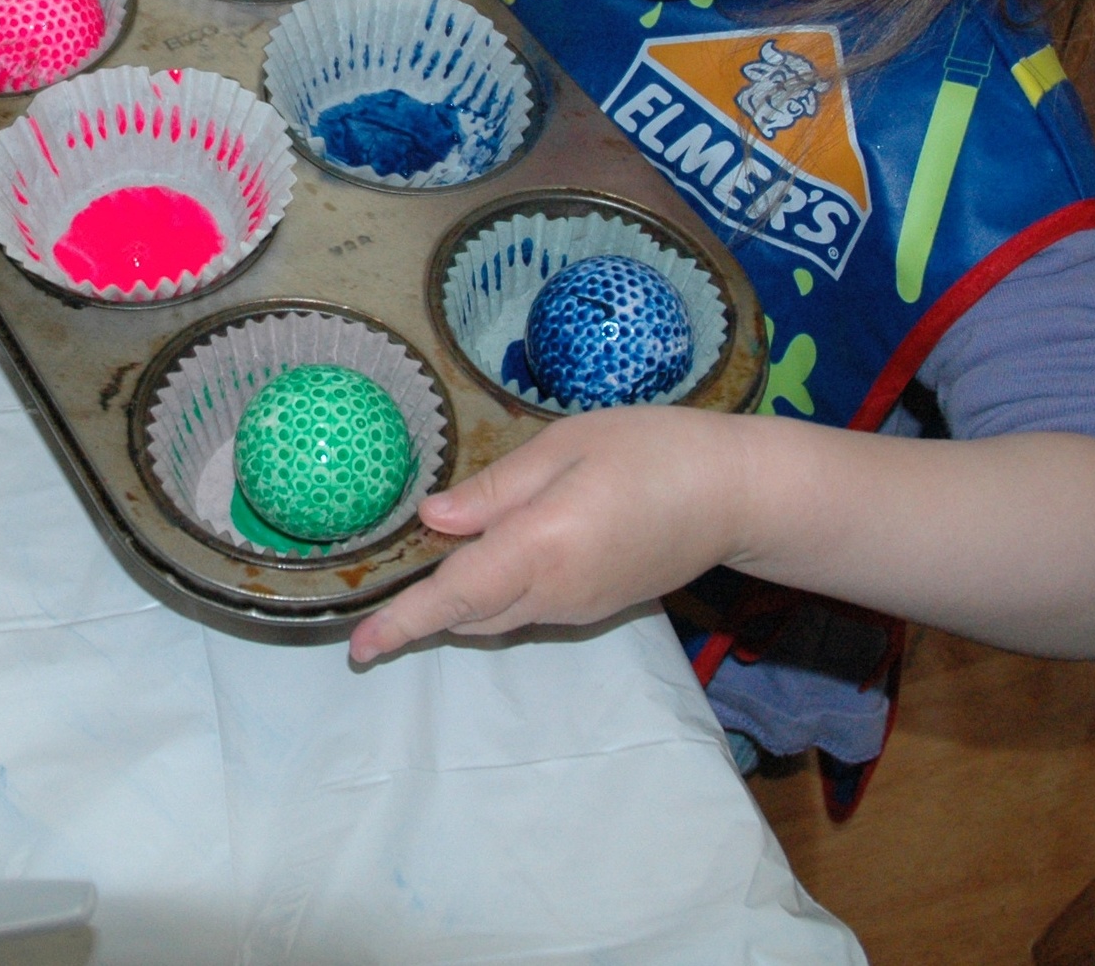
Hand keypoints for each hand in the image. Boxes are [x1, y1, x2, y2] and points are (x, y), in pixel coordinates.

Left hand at [349, 406, 752, 661]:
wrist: (735, 494)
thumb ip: (495, 490)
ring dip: (462, 599)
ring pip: (497, 616)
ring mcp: (578, 608)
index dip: (403, 622)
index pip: (455, 595)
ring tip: (436, 559)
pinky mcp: (596, 609)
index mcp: (540, 548)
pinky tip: (499, 552)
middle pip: (469, 614)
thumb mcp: (565, 446)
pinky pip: (528, 610)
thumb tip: (432, 520)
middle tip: (382, 582)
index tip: (359, 647)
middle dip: (424, 608)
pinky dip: (497, 593)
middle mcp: (555, 593)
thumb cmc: (651, 451)